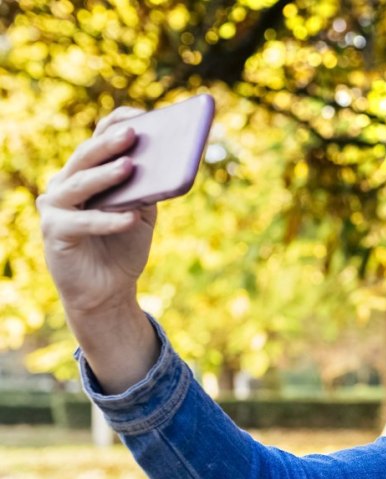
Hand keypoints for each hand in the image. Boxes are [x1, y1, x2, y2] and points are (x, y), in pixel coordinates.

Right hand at [36, 108, 162, 392]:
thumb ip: (148, 191)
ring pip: (79, 184)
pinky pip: (83, 222)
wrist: (108, 292)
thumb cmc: (124, 248)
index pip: (97, 140)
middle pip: (86, 158)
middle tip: (134, 133)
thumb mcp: (142, 214)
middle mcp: (65, 184)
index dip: (117, 125)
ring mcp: (56, 207)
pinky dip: (107, 219)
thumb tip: (166, 166)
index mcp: (87, 174)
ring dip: (105, 175)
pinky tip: (130, 217)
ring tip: (130, 166)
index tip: (143, 114)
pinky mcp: (54, 232)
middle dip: (110, 143)